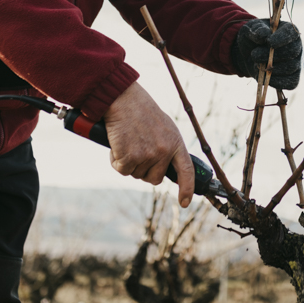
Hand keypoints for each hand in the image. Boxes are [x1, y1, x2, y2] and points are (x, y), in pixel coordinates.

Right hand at [101, 82, 193, 206]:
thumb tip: (168, 167)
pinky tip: (118, 143)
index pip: (186, 171)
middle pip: (154, 179)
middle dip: (144, 170)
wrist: (123, 99)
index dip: (187, 189)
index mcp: (176, 143)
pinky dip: (116, 160)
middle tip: (137, 150)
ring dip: (129, 162)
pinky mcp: (129, 158)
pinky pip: (122, 170)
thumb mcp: (164, 127)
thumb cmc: (141, 111)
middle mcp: (164, 152)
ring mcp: (147, 156)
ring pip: (136, 174)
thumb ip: (168, 146)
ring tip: (128, 140)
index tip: (185, 203)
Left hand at [231, 18, 302, 88]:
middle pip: (292, 52)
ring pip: (291, 68)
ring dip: (271, 69)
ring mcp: (295, 63)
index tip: (269, 42)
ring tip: (256, 64)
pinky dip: (276, 81)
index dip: (282, 38)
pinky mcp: (292, 77)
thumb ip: (257, 30)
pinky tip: (264, 77)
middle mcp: (295, 46)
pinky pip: (290, 82)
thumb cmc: (252, 38)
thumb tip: (264, 35)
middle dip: (272, 56)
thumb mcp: (250, 30)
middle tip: (255, 55)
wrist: (247, 54)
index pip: (291, 33)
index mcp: (287, 31)